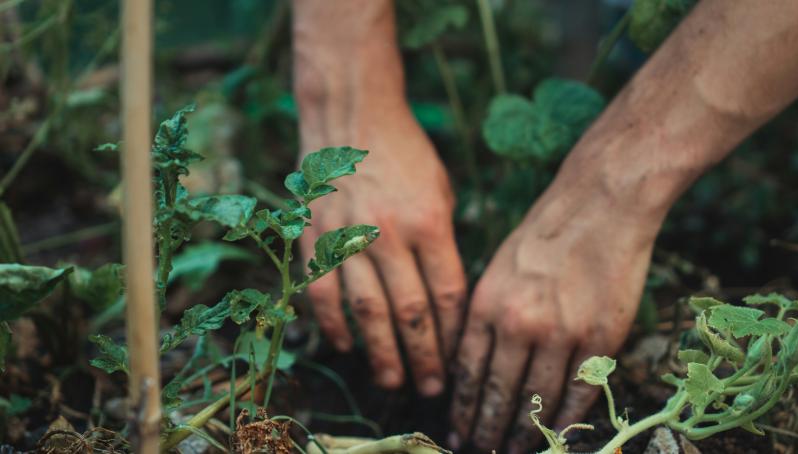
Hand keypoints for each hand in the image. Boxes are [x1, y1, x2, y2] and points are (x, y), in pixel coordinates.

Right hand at [299, 104, 465, 396]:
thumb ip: (444, 243)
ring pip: (367, 312)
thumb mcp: (441, 191)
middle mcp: (389, 234)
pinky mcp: (316, 237)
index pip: (447, 294)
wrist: (351, 116)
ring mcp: (348, 237)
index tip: (458, 359)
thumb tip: (446, 298)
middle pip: (410, 312)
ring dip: (380, 353)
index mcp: (429, 222)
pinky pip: (323, 292)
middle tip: (431, 390)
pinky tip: (346, 346)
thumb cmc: (406, 154)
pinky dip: (334, 325)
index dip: (453, 334)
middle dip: (424, 357)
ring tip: (393, 381)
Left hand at [449, 148, 660, 451]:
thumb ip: (485, 315)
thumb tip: (473, 364)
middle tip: (479, 449)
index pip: (468, 372)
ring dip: (524, 432)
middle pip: (498, 393)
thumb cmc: (545, 232)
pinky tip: (557, 434)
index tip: (457, 430)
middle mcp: (519, 323)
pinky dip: (567, 419)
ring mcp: (562, 333)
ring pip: (537, 400)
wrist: (600, 204)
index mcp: (487, 304)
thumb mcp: (497, 267)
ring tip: (513, 449)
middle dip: (486, 428)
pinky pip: (579, 392)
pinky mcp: (600, 338)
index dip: (462, 408)